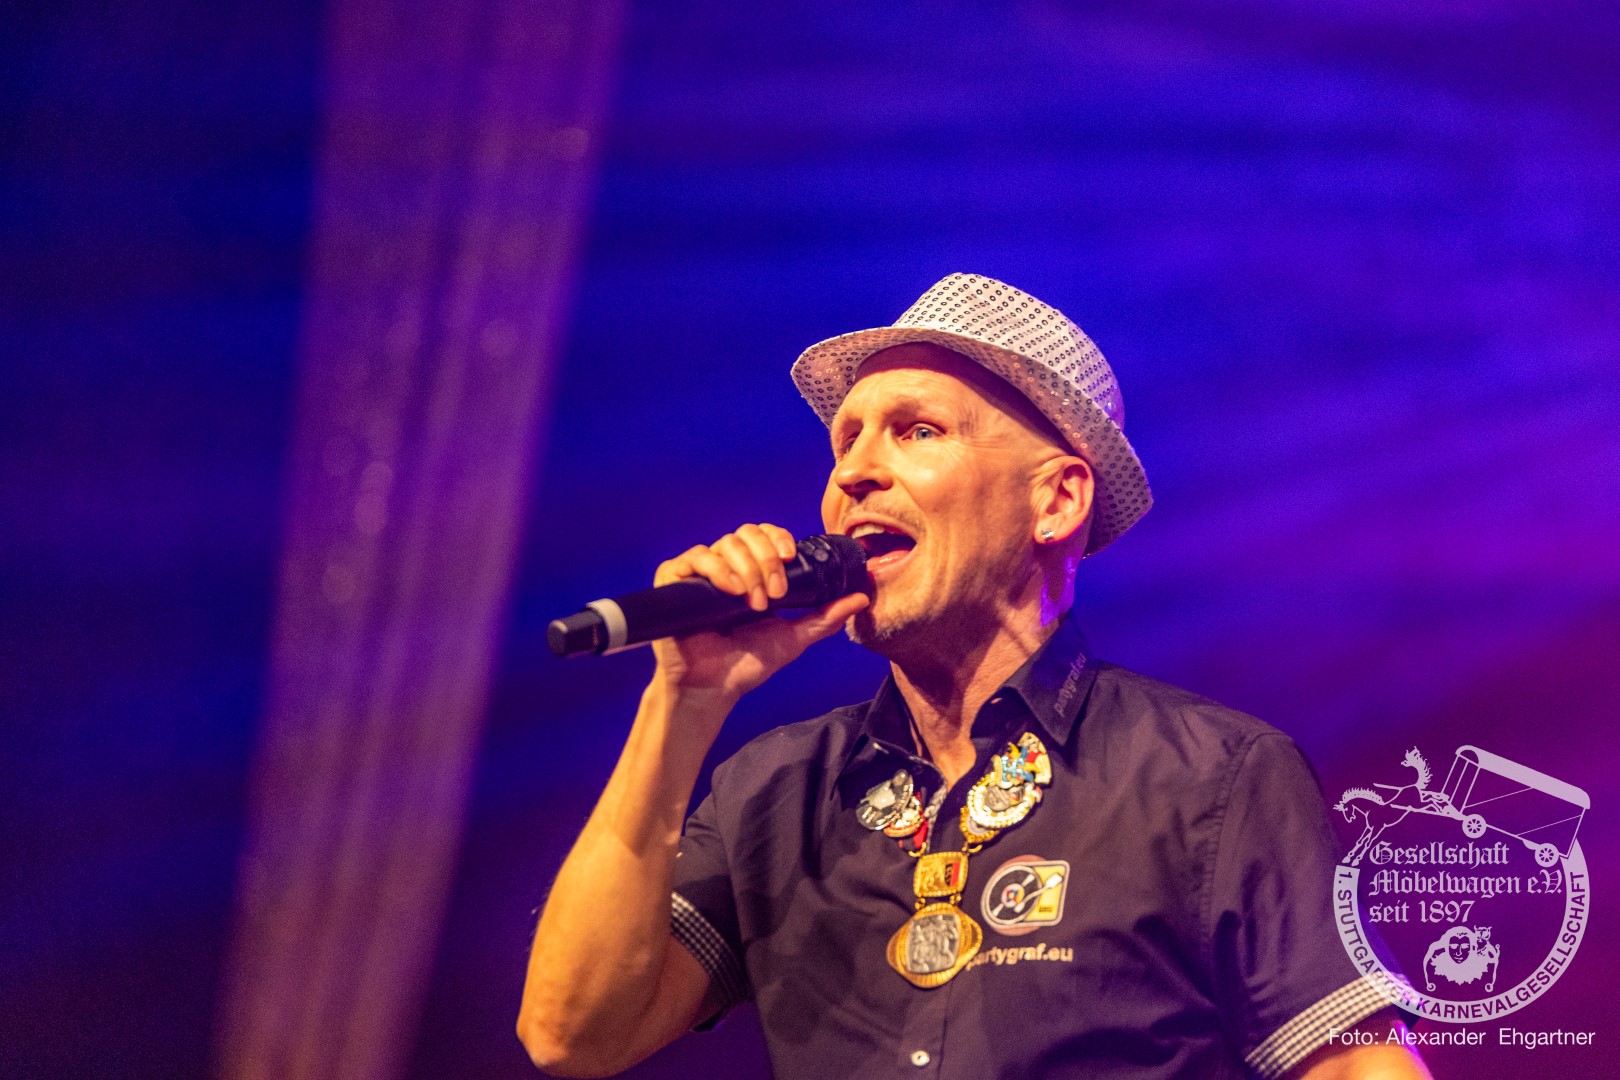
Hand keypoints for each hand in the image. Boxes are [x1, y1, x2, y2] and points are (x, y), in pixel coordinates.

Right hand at [650, 523, 868, 701]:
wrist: (714, 689)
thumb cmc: (747, 665)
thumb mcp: (793, 638)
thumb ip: (825, 617)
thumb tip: (861, 598)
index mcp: (749, 573)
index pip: (762, 535)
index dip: (777, 538)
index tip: (790, 555)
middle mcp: (724, 568)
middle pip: (746, 535)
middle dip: (766, 560)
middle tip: (774, 595)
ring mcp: (698, 574)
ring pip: (725, 544)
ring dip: (747, 569)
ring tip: (752, 602)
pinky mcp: (673, 583)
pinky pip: (694, 558)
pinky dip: (716, 568)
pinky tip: (731, 590)